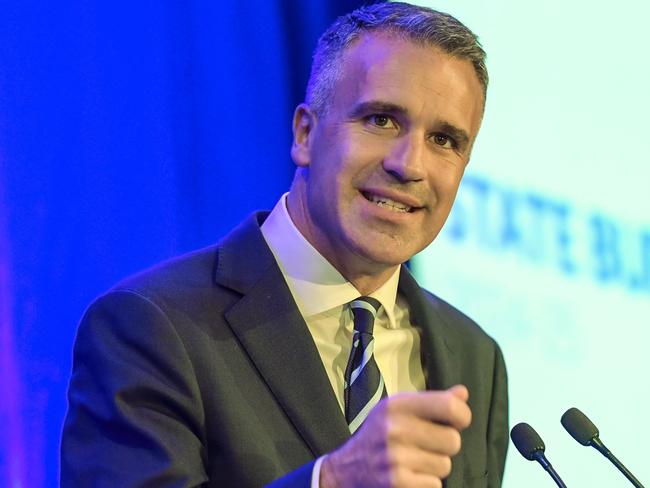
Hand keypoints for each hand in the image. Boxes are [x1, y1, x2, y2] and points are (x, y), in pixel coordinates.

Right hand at [320, 385, 470, 487]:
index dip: (461, 416)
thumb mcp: (398, 411)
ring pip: (445, 465)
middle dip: (444, 446)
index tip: (455, 422)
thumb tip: (462, 394)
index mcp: (397, 405)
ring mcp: (395, 458)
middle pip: (453, 440)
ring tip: (413, 462)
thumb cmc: (379, 436)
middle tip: (426, 446)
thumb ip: (432, 402)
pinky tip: (408, 476)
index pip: (449, 406)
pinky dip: (425, 484)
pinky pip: (435, 485)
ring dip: (434, 467)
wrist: (344, 470)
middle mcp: (395, 428)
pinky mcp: (398, 483)